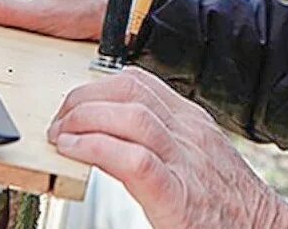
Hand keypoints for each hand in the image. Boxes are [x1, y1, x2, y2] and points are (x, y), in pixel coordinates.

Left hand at [48, 68, 287, 228]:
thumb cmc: (228, 206)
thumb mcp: (198, 159)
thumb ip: (162, 142)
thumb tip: (110, 135)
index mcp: (191, 122)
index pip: (139, 81)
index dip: (97, 86)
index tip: (74, 106)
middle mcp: (189, 133)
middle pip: (131, 88)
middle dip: (85, 98)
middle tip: (60, 122)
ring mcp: (186, 162)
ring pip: (132, 115)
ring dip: (85, 119)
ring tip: (62, 136)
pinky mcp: (178, 196)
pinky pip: (136, 160)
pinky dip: (99, 149)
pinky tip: (76, 153)